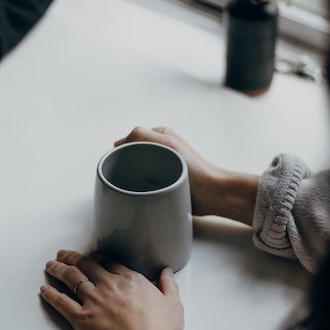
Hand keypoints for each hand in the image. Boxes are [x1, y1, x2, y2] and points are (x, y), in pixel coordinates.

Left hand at [40, 250, 182, 329]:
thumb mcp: (173, 305)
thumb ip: (169, 286)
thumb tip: (167, 273)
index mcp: (130, 280)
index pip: (109, 262)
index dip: (97, 257)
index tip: (91, 256)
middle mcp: (109, 285)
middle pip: (86, 265)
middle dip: (72, 257)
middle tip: (63, 254)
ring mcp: (93, 300)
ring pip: (71, 278)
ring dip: (58, 270)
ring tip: (51, 265)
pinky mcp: (81, 317)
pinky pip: (61, 302)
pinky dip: (51, 295)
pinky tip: (44, 290)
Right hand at [116, 127, 258, 224]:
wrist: (210, 194)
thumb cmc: (193, 168)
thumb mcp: (167, 143)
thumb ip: (141, 135)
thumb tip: (118, 143)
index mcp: (160, 136)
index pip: (131, 139)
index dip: (123, 149)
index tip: (119, 162)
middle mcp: (160, 150)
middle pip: (132, 156)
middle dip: (126, 165)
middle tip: (124, 176)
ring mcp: (161, 167)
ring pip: (136, 171)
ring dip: (132, 179)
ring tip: (132, 187)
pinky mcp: (163, 184)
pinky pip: (144, 185)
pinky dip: (139, 189)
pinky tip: (139, 194)